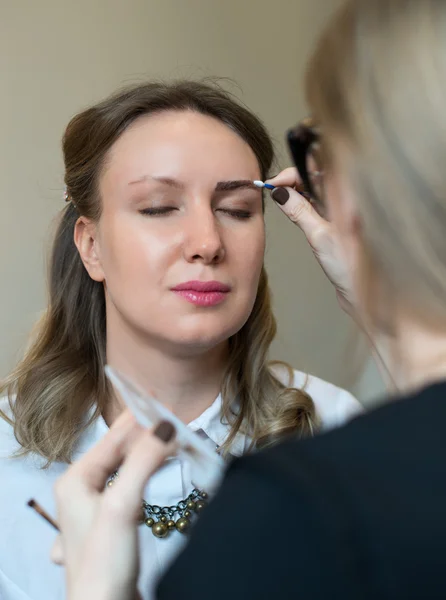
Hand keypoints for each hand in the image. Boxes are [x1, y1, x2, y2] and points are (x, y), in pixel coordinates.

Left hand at [51, 411, 175, 599]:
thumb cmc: (103, 564)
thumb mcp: (123, 505)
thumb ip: (142, 462)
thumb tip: (164, 426)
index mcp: (76, 481)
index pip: (112, 438)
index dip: (137, 418)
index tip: (161, 401)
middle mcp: (83, 490)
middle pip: (119, 452)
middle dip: (147, 436)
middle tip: (175, 421)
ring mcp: (98, 507)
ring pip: (127, 468)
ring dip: (149, 454)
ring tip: (174, 440)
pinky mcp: (114, 522)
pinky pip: (133, 484)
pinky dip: (149, 472)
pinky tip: (162, 468)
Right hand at [266, 168, 354, 315]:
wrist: (361, 290)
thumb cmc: (349, 267)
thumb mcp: (319, 236)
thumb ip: (299, 211)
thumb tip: (280, 192)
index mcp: (348, 197)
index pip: (320, 167)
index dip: (296, 170)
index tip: (276, 183)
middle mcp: (347, 198)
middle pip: (317, 174)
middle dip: (293, 178)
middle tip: (274, 190)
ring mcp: (342, 208)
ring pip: (315, 186)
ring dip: (297, 188)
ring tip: (280, 197)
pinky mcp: (337, 218)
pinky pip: (317, 200)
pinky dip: (303, 200)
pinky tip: (292, 206)